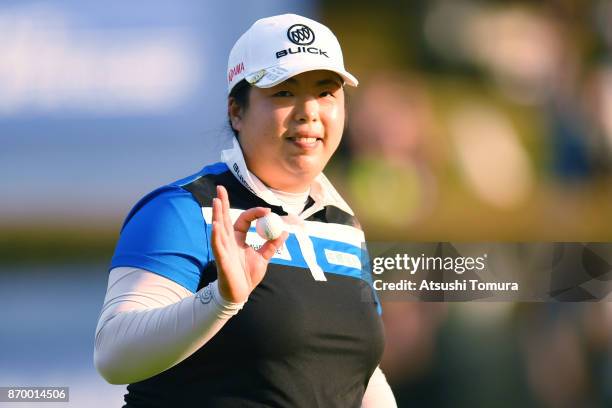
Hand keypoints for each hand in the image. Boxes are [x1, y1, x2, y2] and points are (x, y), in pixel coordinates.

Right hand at [211, 185, 287, 302]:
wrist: (240, 294)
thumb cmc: (248, 276)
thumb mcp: (264, 258)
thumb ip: (272, 245)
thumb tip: (285, 232)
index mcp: (238, 239)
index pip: (244, 220)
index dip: (254, 213)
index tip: (268, 210)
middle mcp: (229, 241)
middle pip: (225, 218)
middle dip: (222, 203)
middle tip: (220, 187)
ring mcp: (223, 249)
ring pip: (220, 229)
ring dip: (218, 214)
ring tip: (216, 201)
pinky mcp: (221, 259)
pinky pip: (218, 246)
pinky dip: (217, 236)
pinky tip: (216, 226)